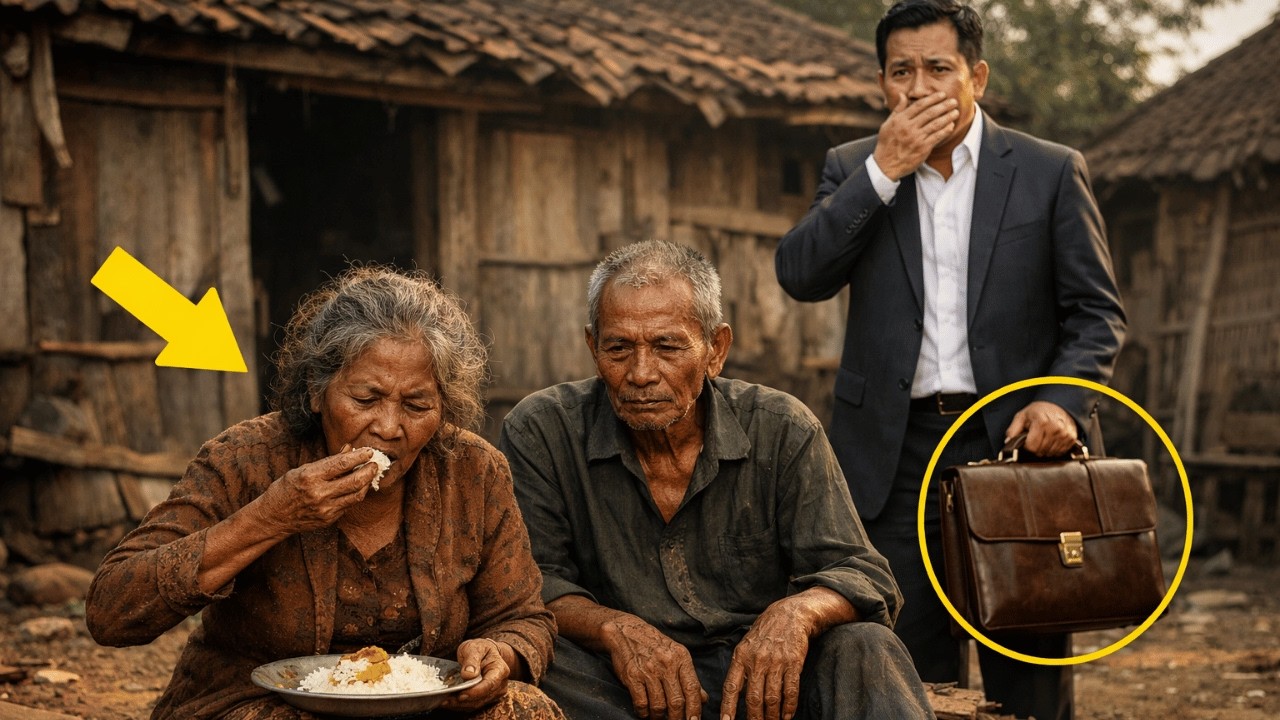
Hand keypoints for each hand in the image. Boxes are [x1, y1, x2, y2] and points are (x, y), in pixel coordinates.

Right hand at [256, 447, 380, 534]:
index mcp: (310, 477)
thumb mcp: (302, 469)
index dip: (359, 456)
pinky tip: (357, 487)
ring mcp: (325, 509)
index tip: (369, 451)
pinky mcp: (329, 519)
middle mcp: (319, 493)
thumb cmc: (286, 489)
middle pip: (355, 481)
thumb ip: (328, 461)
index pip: (342, 464)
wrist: (273, 517)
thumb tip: (350, 449)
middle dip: (369, 470)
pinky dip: (355, 494)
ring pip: (357, 495)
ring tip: (369, 474)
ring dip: (367, 483)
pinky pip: (349, 505)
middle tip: (375, 463)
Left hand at [440, 638, 511, 710]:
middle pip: (482, 697)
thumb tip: (468, 674)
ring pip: (477, 704)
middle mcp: (500, 684)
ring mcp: (494, 693)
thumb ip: (472, 659)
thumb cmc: (480, 649)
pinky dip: (460, 705)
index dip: (475, 692)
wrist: (485, 653)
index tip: (461, 695)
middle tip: (445, 700)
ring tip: (444, 702)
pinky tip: (449, 702)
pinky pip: (473, 705)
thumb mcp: (474, 648)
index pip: (489, 684)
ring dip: (459, 705)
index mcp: (500, 669)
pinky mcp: (486, 698)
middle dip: (463, 700)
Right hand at [601, 616, 705, 719]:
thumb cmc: (654, 645)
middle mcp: (666, 663)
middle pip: (677, 702)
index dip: (695, 709)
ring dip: (659, 717)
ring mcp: (649, 670)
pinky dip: (644, 713)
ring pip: (659, 705)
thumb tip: (703, 699)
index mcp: (681, 658)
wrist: (626, 631)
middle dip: (677, 718)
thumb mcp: (676, 655)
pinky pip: (641, 703)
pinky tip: (645, 712)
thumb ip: (689, 677)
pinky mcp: (632, 675)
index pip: (693, 689)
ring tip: (658, 717)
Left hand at [719, 601, 810, 719]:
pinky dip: (789, 707)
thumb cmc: (765, 633)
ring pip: (772, 698)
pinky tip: (787, 716)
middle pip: (753, 698)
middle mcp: (757, 660)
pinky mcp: (793, 663)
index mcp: (741, 656)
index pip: (731, 687)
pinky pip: (790, 690)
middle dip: (754, 718)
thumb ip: (741, 669)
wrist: (790, 614)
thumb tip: (736, 695)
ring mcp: (776, 662)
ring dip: (772, 716)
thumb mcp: (746, 646)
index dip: (728, 707)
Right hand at [871, 91, 958, 179]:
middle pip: (930, 113)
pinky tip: (951, 125)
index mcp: (900, 120)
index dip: (932, 99)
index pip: (919, 105)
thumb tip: (903, 95)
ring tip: (955, 112)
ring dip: (947, 117)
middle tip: (953, 101)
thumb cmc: (887, 144)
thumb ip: (897, 109)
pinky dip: (945, 130)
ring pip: (936, 124)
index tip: (942, 95)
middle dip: (944, 105)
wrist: (886, 165)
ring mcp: (916, 138)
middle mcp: (909, 128)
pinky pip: (937, 137)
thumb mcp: (887, 124)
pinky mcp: (923, 148)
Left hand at [1005, 401, 1077, 456]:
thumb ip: (1013, 429)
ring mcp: (1065, 434)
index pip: (1032, 447)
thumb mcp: (1022, 416)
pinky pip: (1060, 452)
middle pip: (1041, 452)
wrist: (1058, 406)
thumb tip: (1007, 442)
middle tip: (1036, 438)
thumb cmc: (1038, 412)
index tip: (1027, 440)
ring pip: (1050, 453)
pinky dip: (1054, 449)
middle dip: (1036, 448)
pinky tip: (1052, 441)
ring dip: (1045, 450)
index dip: (1027, 446)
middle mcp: (1055, 428)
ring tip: (1044, 438)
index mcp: (1042, 422)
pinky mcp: (1071, 438)